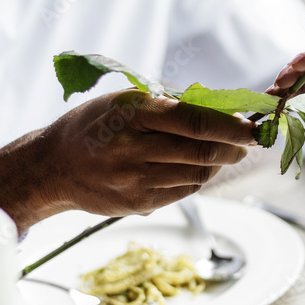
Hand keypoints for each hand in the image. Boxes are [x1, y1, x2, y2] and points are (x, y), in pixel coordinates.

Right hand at [0, 90, 255, 233]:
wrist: (52, 168)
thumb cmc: (94, 125)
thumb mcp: (124, 101)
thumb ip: (169, 103)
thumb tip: (221, 107)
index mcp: (132, 114)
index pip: (195, 120)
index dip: (231, 126)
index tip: (253, 128)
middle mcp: (133, 149)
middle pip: (202, 151)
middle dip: (233, 147)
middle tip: (246, 142)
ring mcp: (134, 180)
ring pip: (197, 174)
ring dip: (218, 164)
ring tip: (224, 153)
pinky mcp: (137, 204)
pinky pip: (184, 192)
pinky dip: (200, 179)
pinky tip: (201, 168)